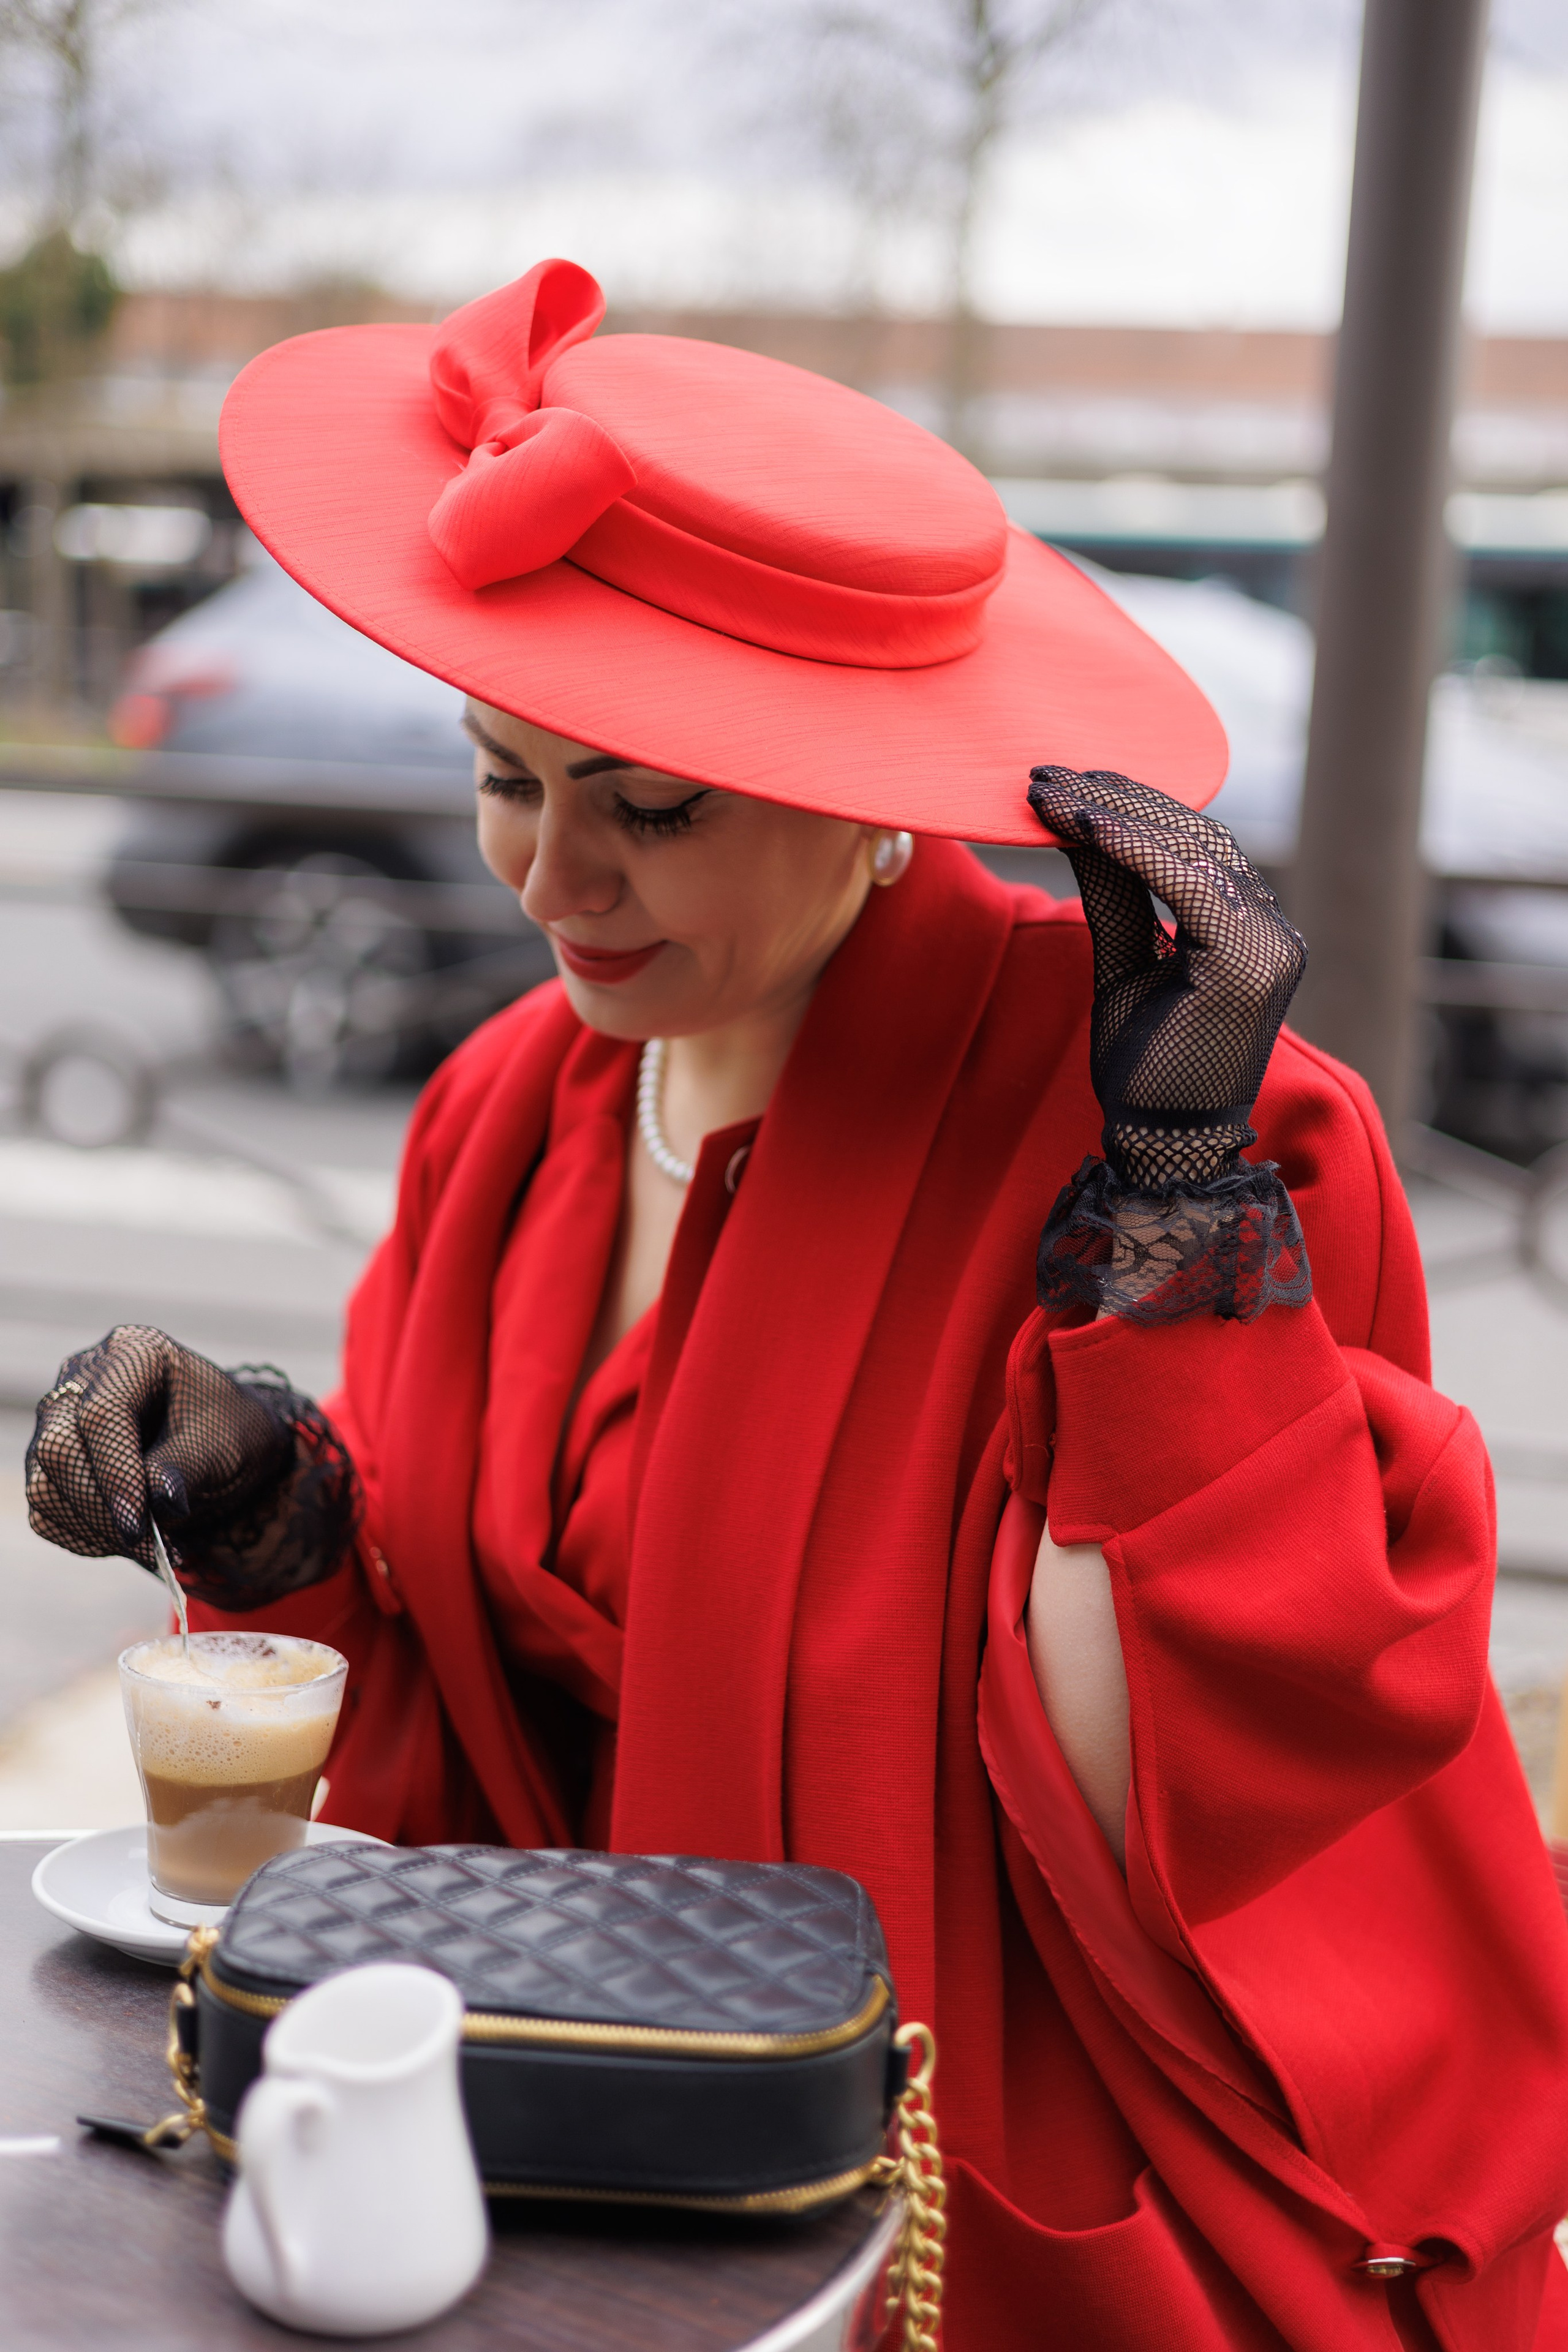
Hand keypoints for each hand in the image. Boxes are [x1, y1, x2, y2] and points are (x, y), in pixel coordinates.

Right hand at [26, 1326, 294, 1573]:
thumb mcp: (226, 1445)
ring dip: (97, 1530)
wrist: (224, 1445)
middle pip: (60, 1448)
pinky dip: (87, 1537)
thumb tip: (155, 1501)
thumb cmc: (229, 1431)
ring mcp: (59, 1420)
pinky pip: (47, 1511)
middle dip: (103, 1510)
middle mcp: (83, 1378)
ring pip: (45, 1485)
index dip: (116, 1474)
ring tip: (155, 1546)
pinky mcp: (50, 1463)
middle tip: (154, 1548)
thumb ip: (185, 1468)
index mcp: (133, 1352)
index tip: (139, 1527)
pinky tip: (133, 1540)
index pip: (102, 1414)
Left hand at [1026, 768, 1305, 1188]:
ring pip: (1188, 851)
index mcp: (1250, 928)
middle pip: (1191, 837)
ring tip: (1049, 792)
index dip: (1129, 806)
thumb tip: (1084, 822)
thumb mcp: (1122, 962)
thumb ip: (1115, 894)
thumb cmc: (1144, 1064)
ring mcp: (1268, 945)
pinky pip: (1188, 885)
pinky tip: (1085, 825)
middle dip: (1114, 799)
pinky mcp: (1248, 964)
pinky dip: (1135, 849)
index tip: (1065, 782)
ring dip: (1113, 814)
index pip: (1192, 845)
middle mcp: (1271, 929)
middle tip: (1045, 774)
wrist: (1162, 1144)